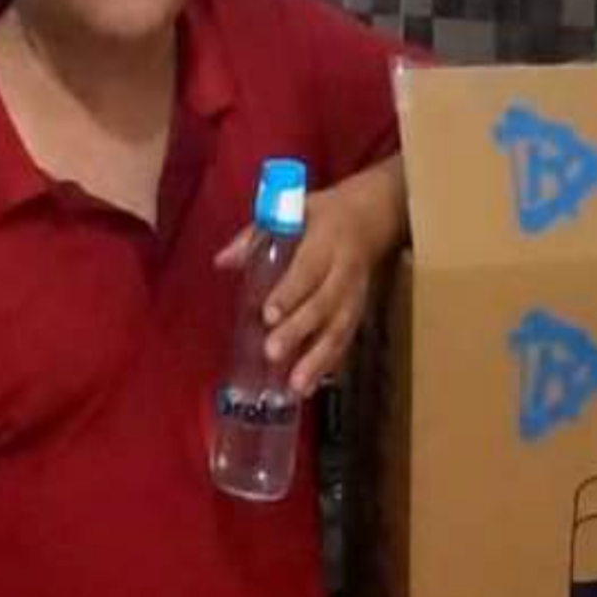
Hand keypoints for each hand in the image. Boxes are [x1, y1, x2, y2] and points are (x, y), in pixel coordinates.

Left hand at [214, 156, 406, 396]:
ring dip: (318, 360)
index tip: (268, 315)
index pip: (307, 271)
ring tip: (296, 386)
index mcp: (326, 242)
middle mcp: (344, 271)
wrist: (375, 214)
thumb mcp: (291, 210)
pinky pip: (346, 341)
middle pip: (323, 305)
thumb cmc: (322, 215)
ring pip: (339, 329)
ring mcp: (355, 295)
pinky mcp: (359, 312)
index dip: (289, 293)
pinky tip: (311, 386)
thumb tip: (222, 261)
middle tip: (273, 353)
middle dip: (299, 331)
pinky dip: (329, 365)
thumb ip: (255, 236)